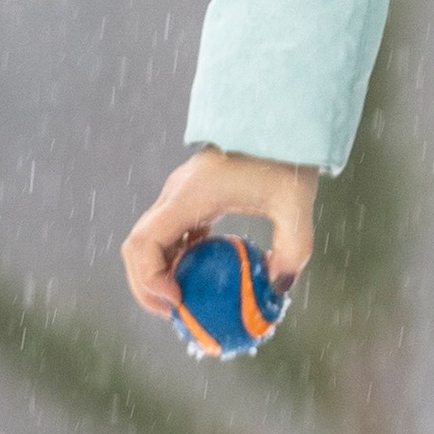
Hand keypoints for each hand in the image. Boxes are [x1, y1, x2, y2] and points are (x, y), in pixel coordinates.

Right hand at [122, 148, 317, 321]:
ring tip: (188, 302)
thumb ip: (293, 248)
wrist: (280, 119)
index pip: (143, 242)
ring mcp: (181, 195)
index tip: (177, 301)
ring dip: (160, 273)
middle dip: (147, 286)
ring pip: (152, 241)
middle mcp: (176, 195)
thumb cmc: (287, 156)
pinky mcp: (194, 197)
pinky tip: (204, 277)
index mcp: (189, 196)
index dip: (148, 278)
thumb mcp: (295, 205)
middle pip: (137, 247)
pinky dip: (178, 258)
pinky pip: (173, 233)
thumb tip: (279, 289)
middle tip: (176, 313)